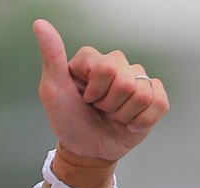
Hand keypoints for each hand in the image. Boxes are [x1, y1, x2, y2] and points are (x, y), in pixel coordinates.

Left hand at [33, 19, 168, 163]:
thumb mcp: (52, 91)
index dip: (96, 91)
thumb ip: (51, 57)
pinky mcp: (153, 96)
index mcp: (93, 59)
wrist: (86, 150)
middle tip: (99, 109)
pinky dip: (142, 120)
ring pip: (143, 94)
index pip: (106, 68)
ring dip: (124, 114)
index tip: (85, 98)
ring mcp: (137, 79)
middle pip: (126, 83)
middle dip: (110, 105)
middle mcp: (117, 64)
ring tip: (112, 116)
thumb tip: (40, 25)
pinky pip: (159, 102)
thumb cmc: (68, 121)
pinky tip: (129, 123)